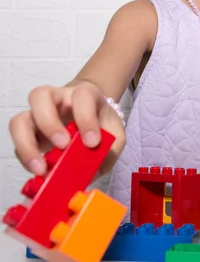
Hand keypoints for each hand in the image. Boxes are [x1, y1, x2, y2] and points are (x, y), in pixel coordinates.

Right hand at [9, 81, 126, 176]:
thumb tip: (92, 172)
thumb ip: (109, 150)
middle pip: (40, 97)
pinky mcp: (29, 132)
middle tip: (62, 146)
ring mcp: (37, 115)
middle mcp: (57, 99)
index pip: (82, 96)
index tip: (92, 142)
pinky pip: (18, 142)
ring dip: (27, 144)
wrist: (92, 115)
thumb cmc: (101, 122)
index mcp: (84, 94)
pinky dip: (26, 158)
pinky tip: (41, 170)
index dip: (86, 119)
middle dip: (49, 124)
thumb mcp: (115, 133)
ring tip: (42, 166)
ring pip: (19, 120)